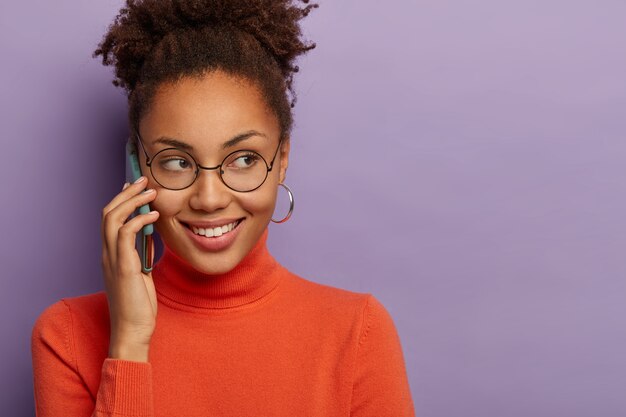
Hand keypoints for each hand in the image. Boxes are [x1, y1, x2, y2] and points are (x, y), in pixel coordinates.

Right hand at [101, 176, 158, 360]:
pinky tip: (154, 215)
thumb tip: (150, 235)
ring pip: (113, 218)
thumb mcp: (141, 273)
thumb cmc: (138, 305)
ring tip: (150, 191)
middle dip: (126, 193)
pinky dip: (140, 219)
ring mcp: (112, 260)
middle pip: (108, 212)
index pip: (109, 219)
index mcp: (110, 255)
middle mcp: (107, 254)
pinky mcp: (123, 267)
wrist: (133, 330)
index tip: (135, 187)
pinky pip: (126, 234)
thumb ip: (141, 254)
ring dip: (132, 200)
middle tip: (143, 180)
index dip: (121, 200)